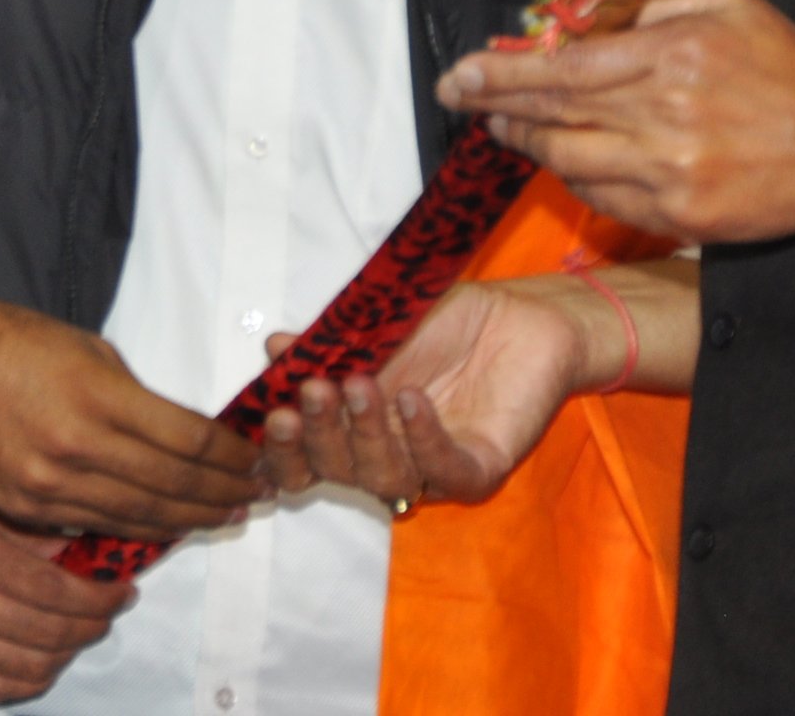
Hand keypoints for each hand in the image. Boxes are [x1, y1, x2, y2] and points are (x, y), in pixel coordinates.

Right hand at [0, 290, 260, 539]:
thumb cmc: (15, 342)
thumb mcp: (90, 350)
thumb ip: (135, 398)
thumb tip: (178, 434)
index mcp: (100, 398)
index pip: (188, 441)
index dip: (230, 456)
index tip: (255, 458)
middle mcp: (78, 449)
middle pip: (172, 486)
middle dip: (221, 494)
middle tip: (256, 495)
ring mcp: (50, 487)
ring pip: (138, 516)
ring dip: (187, 520)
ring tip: (222, 517)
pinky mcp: (26, 509)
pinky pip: (94, 526)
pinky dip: (135, 529)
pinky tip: (163, 527)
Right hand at [0, 480, 131, 702]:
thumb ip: (31, 534)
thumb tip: (89, 556)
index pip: (57, 591)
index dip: (100, 597)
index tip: (122, 590)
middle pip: (51, 634)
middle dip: (92, 624)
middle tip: (108, 609)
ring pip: (33, 669)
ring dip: (67, 653)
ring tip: (79, 630)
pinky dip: (32, 677)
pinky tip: (44, 654)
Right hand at [259, 281, 591, 506]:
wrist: (522, 315)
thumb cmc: (449, 322)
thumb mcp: (378, 327)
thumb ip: (331, 344)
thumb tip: (276, 346)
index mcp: (355, 429)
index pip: (308, 460)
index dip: (285, 448)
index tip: (272, 413)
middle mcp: (390, 457)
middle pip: (339, 472)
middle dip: (320, 434)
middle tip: (313, 390)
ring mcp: (434, 468)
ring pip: (386, 479)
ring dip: (365, 434)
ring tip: (360, 384)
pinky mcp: (481, 469)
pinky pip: (444, 470)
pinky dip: (422, 438)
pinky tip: (411, 400)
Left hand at [437, 0, 794, 242]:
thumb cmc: (786, 70)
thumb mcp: (728, 6)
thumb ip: (655, 6)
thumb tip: (588, 19)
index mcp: (671, 55)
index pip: (564, 65)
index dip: (505, 69)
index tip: (464, 70)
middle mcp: (662, 115)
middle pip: (555, 111)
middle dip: (497, 103)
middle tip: (458, 96)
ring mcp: (668, 172)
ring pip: (570, 159)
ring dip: (527, 141)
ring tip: (503, 125)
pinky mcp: (678, 215)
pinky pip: (602, 197)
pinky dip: (574, 177)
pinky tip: (563, 158)